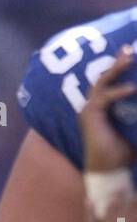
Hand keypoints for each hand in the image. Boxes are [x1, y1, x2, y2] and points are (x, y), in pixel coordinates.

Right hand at [79, 46, 136, 173]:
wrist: (109, 172)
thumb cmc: (122, 154)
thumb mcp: (135, 128)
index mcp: (102, 109)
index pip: (110, 82)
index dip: (119, 68)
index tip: (132, 54)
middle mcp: (93, 107)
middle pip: (103, 77)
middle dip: (116, 62)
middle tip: (128, 48)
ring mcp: (89, 111)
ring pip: (100, 82)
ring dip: (114, 69)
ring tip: (128, 57)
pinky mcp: (90, 117)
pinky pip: (104, 97)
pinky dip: (118, 91)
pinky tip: (132, 88)